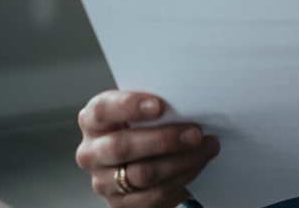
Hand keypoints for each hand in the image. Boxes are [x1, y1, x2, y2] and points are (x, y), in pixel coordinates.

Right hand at [76, 90, 219, 207]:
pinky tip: (198, 164)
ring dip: (180, 161)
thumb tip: (187, 101)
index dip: (129, 106)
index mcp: (93, 121)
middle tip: (195, 133)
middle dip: (163, 139)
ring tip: (206, 148)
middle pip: (121, 147)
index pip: (102, 110)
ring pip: (142, 174)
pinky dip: (182, 178)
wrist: (144, 161)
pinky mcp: (121, 204)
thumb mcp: (142, 113)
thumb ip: (155, 107)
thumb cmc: (146, 126)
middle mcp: (91, 152)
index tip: (159, 105)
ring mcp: (104, 182)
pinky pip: (154, 194)